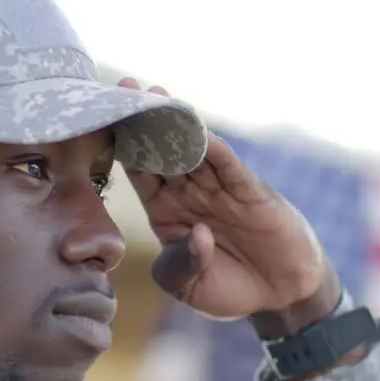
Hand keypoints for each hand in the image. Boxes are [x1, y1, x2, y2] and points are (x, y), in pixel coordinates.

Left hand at [120, 78, 339, 333]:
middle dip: (142, 120)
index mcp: (164, 211)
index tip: (99, 121)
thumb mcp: (188, 286)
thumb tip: (198, 232)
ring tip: (156, 93)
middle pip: (161, 150)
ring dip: (175, 123)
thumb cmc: (230, 288)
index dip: (120, 147)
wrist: (280, 293)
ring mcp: (220, 189)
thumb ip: (179, 266)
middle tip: (122, 87)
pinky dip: (214, 149)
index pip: (137, 172)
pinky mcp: (250, 193)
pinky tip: (198, 130)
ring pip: (192, 150)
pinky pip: (229, 167)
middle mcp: (189, 193)